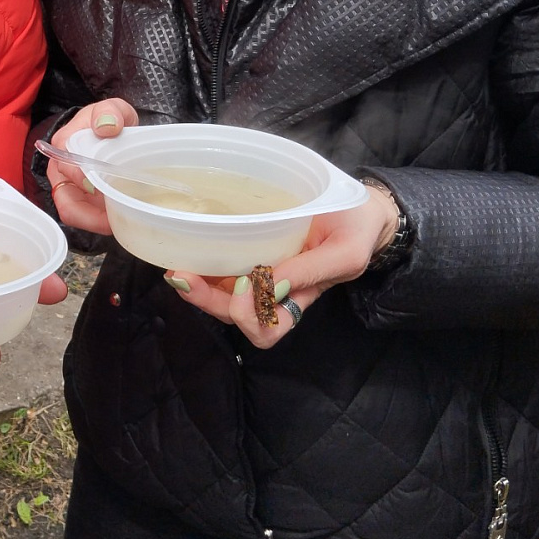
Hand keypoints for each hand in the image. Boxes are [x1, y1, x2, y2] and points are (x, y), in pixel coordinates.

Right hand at [46, 98, 138, 234]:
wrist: (115, 130)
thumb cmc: (110, 120)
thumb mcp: (114, 108)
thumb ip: (110, 112)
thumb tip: (107, 126)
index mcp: (64, 142)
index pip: (68, 166)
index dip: (85, 179)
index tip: (108, 186)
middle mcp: (59, 166)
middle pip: (66, 196)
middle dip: (92, 211)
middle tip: (119, 211)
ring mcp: (67, 185)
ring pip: (70, 212)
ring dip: (93, 221)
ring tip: (117, 221)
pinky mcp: (78, 198)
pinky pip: (81, 216)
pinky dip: (97, 222)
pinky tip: (116, 220)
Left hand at [164, 180, 399, 348]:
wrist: (361, 209)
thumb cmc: (357, 230)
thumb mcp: (345, 252)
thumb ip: (311, 272)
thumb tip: (270, 286)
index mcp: (300, 298)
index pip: (267, 329)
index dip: (249, 317)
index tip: (246, 283)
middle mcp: (275, 292)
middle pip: (236, 315)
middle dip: (208, 301)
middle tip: (185, 277)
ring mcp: (261, 272)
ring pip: (223, 294)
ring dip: (198, 287)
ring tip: (178, 269)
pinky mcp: (252, 248)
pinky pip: (224, 267)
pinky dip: (203, 265)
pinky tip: (188, 251)